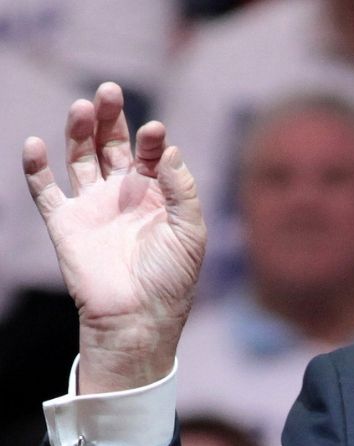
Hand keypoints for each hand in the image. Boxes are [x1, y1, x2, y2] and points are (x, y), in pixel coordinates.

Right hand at [23, 82, 204, 393]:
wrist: (138, 318)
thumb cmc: (172, 279)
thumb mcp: (190, 231)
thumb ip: (182, 189)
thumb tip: (171, 150)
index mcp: (158, 194)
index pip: (153, 154)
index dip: (153, 140)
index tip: (155, 132)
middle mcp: (124, 194)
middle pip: (113, 145)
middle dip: (112, 118)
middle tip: (110, 91)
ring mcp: (93, 206)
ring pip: (81, 158)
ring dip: (80, 131)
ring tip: (82, 108)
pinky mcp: (65, 223)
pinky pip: (45, 190)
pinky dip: (36, 167)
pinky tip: (35, 144)